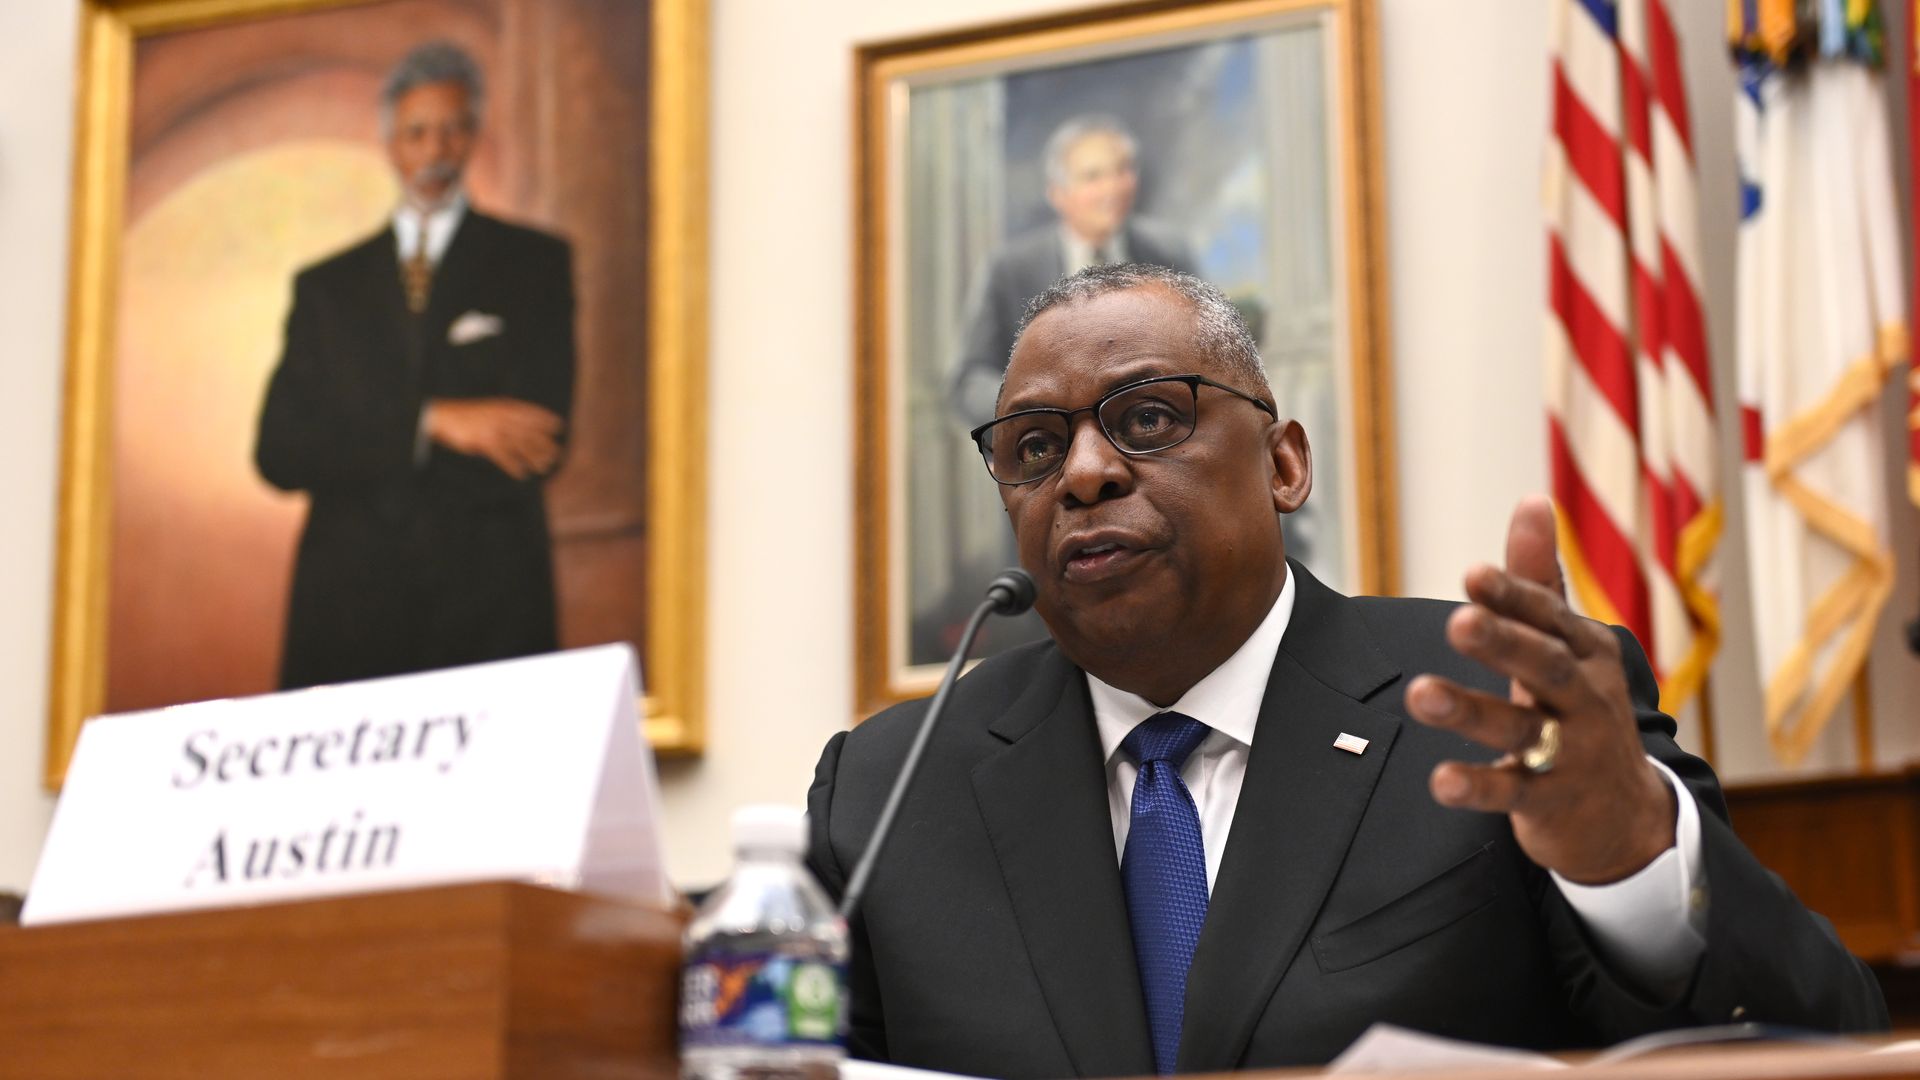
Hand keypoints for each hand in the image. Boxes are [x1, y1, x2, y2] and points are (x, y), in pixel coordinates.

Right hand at [424, 397, 563, 479]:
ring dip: (533, 456)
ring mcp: (493, 429)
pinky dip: (513, 466)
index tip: (559, 425)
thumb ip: (504, 416)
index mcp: (503, 407)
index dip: (545, 419)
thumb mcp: (488, 411)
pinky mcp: (483, 442)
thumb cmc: (466, 416)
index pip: (529, 412)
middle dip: (544, 443)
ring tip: (544, 467)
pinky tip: (522, 475)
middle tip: (557, 453)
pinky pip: (502, 456)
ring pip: (519, 444)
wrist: (442, 416)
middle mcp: (501, 417)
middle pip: (528, 431)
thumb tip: (522, 427)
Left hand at [1403, 495, 1675, 884]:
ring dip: (1471, 711)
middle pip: (1543, 665)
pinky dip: (1478, 786)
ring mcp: (1572, 751)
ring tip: (1420, 693)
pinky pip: (1513, 792)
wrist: (1626, 812)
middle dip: (1502, 642)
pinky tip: (1440, 781)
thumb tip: (1531, 500)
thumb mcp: (1566, 642)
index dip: (1512, 594)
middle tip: (1456, 622)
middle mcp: (1584, 696)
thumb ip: (1538, 578)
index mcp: (1584, 651)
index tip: (1472, 573)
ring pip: (1522, 727)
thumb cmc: (1580, 706)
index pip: (1548, 616)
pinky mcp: (1552, 801)